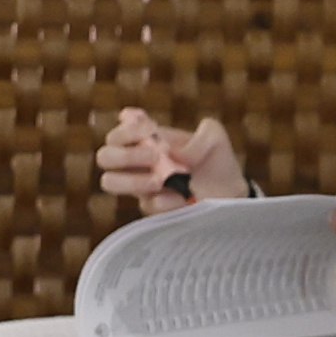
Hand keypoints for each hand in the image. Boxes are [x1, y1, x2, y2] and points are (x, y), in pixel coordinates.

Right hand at [98, 109, 247, 210]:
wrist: (231, 191)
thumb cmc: (217, 160)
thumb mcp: (215, 136)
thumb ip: (201, 135)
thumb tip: (176, 154)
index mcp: (146, 139)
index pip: (118, 132)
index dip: (127, 129)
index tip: (151, 128)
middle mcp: (137, 162)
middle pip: (104, 156)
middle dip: (124, 154)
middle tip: (155, 155)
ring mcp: (141, 186)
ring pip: (110, 182)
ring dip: (132, 179)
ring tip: (160, 180)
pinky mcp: (152, 208)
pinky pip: (147, 204)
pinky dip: (166, 200)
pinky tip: (184, 198)